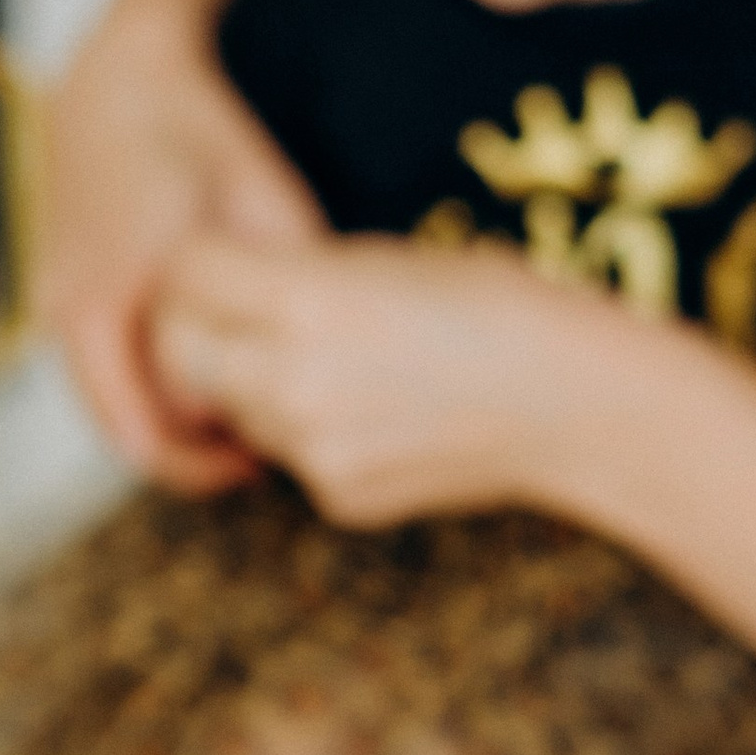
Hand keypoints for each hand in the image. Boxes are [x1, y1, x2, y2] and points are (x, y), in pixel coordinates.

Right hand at [39, 18, 323, 488]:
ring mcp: (54, 304)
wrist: (121, 80)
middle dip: (183, 455)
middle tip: (251, 460)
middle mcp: (70, 309)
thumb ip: (283, 284)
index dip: (202, 461)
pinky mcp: (58, 296)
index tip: (257, 462)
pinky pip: (98, 371)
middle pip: (121, 427)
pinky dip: (141, 388)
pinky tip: (197, 378)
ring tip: (230, 426)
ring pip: (106, 403)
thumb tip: (318, 359)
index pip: (145, 424)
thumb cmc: (200, 135)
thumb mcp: (266, 204)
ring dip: (160, 423)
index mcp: (116, 293)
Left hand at [147, 229, 657, 525]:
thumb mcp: (379, 259)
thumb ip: (290, 277)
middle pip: (180, 351)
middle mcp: (292, 380)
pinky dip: (306, 430)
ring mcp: (311, 448)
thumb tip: (222, 290)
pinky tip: (375, 408)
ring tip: (331, 357)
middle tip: (236, 313)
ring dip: (251, 382)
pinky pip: (284, 453)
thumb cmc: (493, 305)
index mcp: (305, 300)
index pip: (184, 272)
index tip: (223, 259)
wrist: (576, 403)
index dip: (200, 261)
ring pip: (229, 407)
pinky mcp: (334, 495)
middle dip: (197, 329)